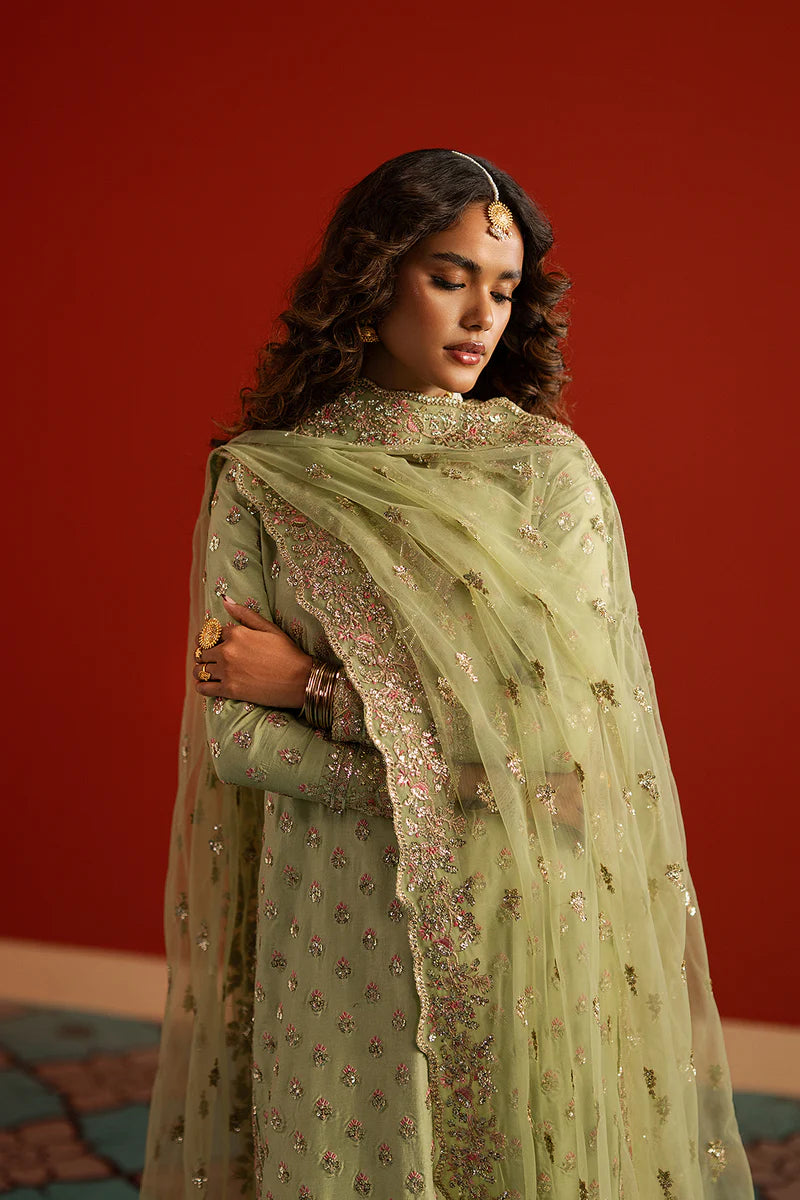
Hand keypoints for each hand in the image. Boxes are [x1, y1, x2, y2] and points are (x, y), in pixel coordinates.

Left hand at [194, 596, 312, 708]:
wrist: (300, 680)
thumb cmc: (287, 653)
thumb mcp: (269, 628)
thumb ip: (245, 614)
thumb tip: (225, 600)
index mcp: (236, 633)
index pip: (211, 633)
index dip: (212, 639)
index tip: (215, 644)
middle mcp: (227, 650)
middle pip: (201, 651)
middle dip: (204, 654)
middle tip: (211, 659)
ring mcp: (227, 671)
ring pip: (198, 669)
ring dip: (200, 669)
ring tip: (208, 671)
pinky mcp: (229, 690)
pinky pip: (203, 688)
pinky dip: (201, 686)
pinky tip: (206, 685)